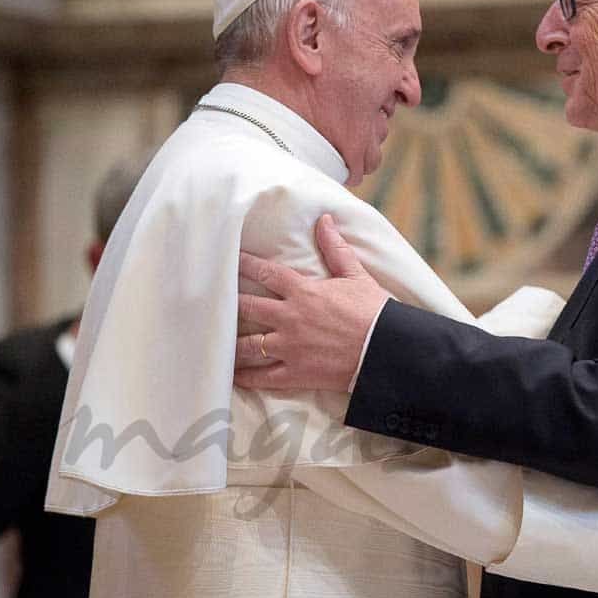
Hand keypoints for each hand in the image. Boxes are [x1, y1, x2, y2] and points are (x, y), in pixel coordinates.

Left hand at [233, 214, 388, 390]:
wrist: (386, 348)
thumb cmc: (374, 311)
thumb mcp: (356, 275)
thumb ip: (335, 248)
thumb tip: (324, 220)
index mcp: (303, 292)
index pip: (266, 273)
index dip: (245, 264)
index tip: (229, 260)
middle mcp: (290, 318)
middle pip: (247, 308)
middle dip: (229, 303)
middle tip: (211, 301)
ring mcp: (289, 347)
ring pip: (248, 345)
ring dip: (231, 343)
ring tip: (217, 341)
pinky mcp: (296, 373)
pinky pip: (263, 377)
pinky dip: (246, 377)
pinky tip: (235, 376)